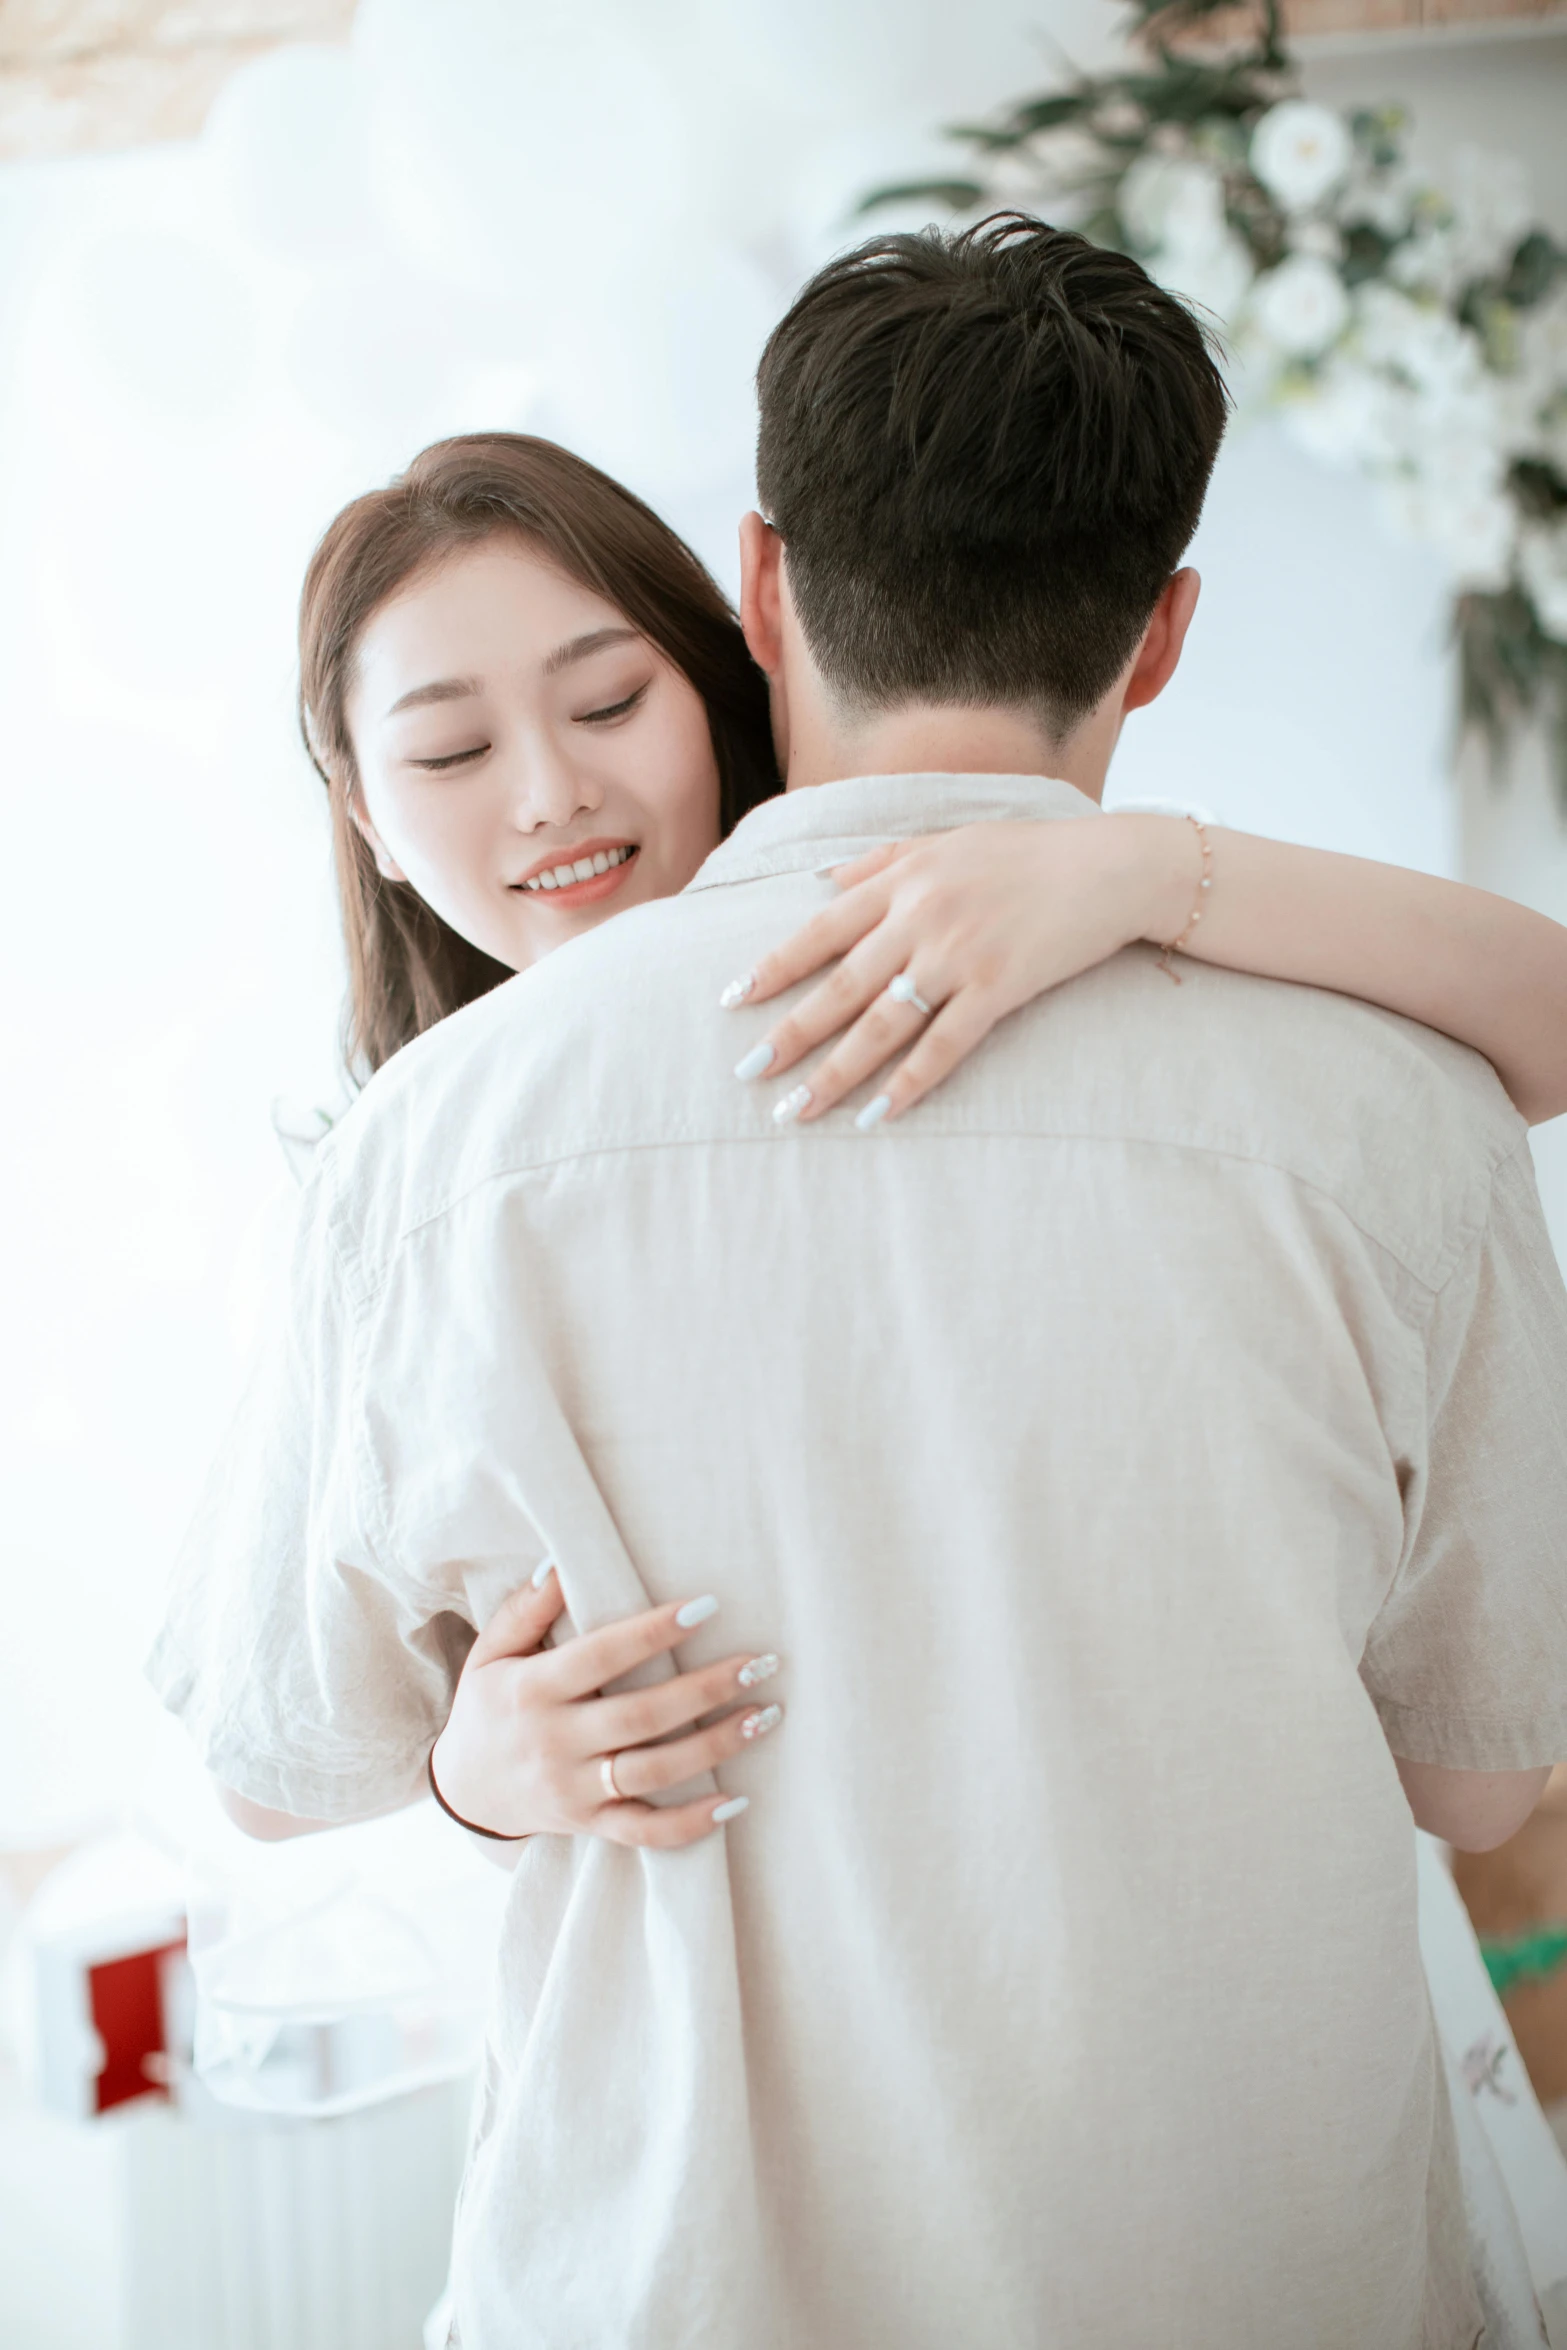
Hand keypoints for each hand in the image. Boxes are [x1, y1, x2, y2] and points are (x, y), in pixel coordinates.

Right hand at [429, 1570, 781, 1847]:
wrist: (463, 1789)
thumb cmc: (489, 1705)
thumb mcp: (491, 1651)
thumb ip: (526, 1609)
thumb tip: (561, 1561)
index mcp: (533, 1690)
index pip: (602, 1655)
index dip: (654, 1631)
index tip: (708, 1606)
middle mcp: (555, 1743)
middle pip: (642, 1715)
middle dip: (707, 1688)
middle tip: (761, 1661)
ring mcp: (574, 1791)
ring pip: (654, 1772)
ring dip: (715, 1746)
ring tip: (765, 1715)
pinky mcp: (590, 1826)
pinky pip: (645, 1833)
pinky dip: (691, 1823)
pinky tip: (737, 1801)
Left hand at [725, 813, 1198, 1122]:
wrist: (1111, 864)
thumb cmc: (1028, 852)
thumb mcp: (946, 839)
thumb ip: (880, 860)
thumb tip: (821, 879)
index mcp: (903, 878)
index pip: (821, 930)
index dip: (775, 967)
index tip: (734, 999)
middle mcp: (921, 916)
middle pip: (840, 986)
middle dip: (790, 1034)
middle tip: (748, 1074)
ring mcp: (959, 955)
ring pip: (881, 1025)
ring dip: (835, 1073)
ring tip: (799, 1111)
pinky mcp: (1000, 988)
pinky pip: (944, 1047)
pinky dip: (909, 1083)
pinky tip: (877, 1114)